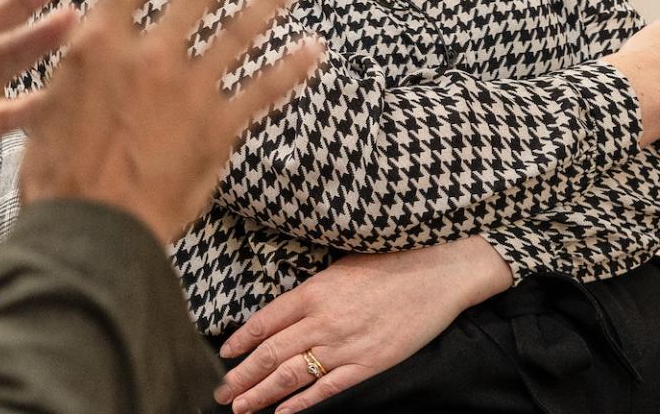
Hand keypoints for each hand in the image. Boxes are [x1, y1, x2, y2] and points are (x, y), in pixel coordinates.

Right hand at [17, 0, 325, 245]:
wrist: (90, 232)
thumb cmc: (57, 179)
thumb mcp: (48, 107)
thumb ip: (78, 67)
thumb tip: (87, 36)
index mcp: (98, 44)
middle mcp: (148, 55)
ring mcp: (188, 90)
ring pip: (239, 29)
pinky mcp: (218, 129)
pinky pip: (263, 90)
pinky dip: (292, 68)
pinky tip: (314, 48)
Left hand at [213, 238, 512, 413]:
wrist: (437, 271)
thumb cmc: (391, 260)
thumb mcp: (342, 265)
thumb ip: (313, 290)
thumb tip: (286, 311)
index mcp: (314, 291)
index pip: (265, 321)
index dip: (241, 341)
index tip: (225, 354)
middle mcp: (323, 320)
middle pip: (271, 353)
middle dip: (242, 376)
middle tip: (223, 393)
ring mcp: (345, 345)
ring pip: (292, 376)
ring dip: (262, 394)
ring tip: (242, 408)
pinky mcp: (368, 364)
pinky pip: (327, 389)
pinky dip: (302, 404)